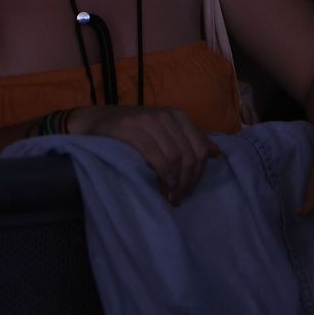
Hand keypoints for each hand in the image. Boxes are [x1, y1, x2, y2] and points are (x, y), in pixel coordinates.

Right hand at [67, 105, 220, 203]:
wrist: (97, 120)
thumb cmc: (133, 130)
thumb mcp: (165, 131)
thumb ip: (189, 139)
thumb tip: (216, 153)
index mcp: (179, 116)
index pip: (200, 149)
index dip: (198, 174)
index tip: (189, 192)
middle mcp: (167, 115)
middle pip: (189, 155)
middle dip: (187, 182)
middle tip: (177, 199)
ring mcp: (149, 120)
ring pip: (175, 156)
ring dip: (175, 182)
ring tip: (169, 196)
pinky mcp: (131, 128)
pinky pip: (155, 154)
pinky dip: (162, 173)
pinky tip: (162, 185)